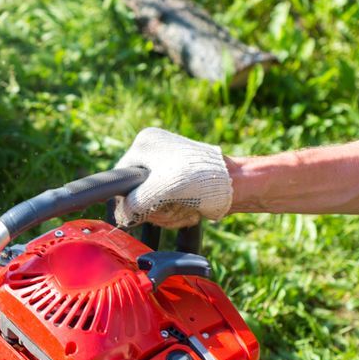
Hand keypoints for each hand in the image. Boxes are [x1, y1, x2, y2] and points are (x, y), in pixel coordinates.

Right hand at [114, 127, 232, 227]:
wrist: (237, 185)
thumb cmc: (198, 180)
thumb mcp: (157, 191)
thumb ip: (132, 204)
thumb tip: (122, 215)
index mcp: (144, 144)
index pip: (121, 178)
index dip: (131, 199)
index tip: (145, 208)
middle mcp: (154, 152)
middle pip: (138, 193)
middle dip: (155, 208)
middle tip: (173, 207)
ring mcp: (169, 167)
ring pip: (153, 202)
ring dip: (168, 213)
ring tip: (185, 208)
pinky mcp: (181, 182)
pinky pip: (167, 204)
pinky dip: (177, 212)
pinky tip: (190, 210)